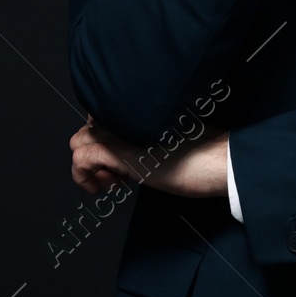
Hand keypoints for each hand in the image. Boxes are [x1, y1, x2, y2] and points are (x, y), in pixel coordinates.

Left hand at [69, 115, 229, 198]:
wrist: (216, 159)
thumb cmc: (201, 152)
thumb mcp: (166, 138)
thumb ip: (144, 135)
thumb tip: (127, 151)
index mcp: (136, 109)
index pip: (100, 117)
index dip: (106, 141)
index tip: (121, 164)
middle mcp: (123, 114)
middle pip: (86, 129)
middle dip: (96, 155)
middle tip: (119, 176)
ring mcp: (118, 132)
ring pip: (78, 142)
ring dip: (91, 167)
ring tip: (116, 182)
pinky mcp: (116, 151)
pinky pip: (80, 160)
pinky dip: (84, 177)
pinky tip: (107, 187)